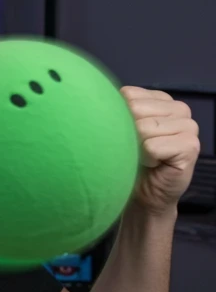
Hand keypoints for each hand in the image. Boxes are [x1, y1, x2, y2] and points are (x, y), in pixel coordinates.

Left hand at [121, 86, 199, 215]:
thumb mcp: (122, 128)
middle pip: (135, 109)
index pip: (128, 95)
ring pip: (143, 127)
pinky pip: (152, 146)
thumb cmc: (130, 161)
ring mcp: (189, 127)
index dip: (119, 117)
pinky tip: (153, 165)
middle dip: (128, 132)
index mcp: (162, 100)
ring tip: (144, 157)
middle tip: (135, 149)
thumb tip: (101, 101)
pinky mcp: (190, 146)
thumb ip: (118, 110)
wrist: (143, 196)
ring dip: (136, 147)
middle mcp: (179, 109)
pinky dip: (146, 159)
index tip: (127, 136)